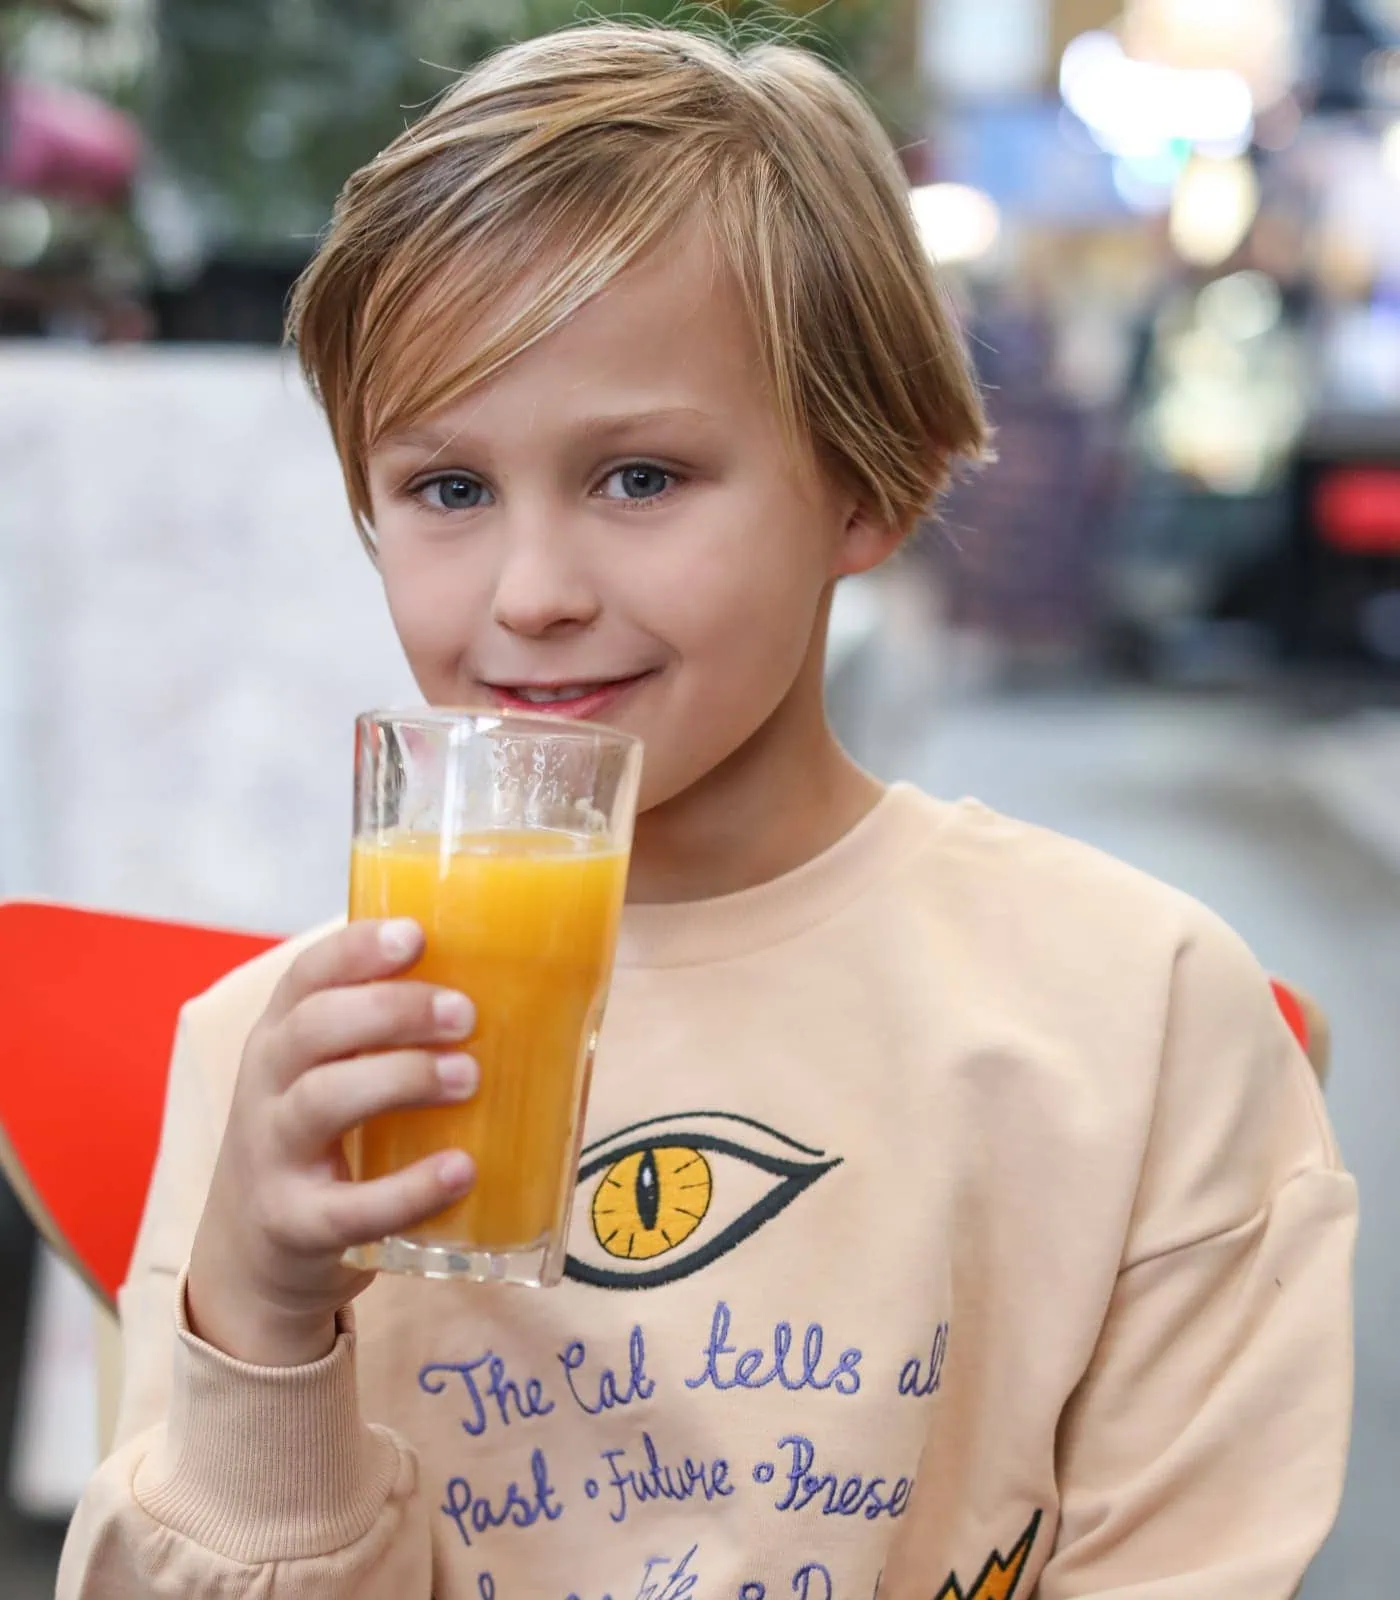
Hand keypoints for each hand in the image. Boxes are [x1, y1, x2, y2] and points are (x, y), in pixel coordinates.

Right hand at [187, 918, 477, 1365]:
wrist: (254, 1259)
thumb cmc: (321, 1142)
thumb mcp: (331, 1075)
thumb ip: (387, 1036)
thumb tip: (505, 986)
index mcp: (281, 1036)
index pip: (307, 975)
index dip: (357, 949)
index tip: (415, 935)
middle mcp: (266, 1086)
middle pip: (315, 1027)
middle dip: (393, 1010)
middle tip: (464, 1014)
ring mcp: (273, 1156)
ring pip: (323, 1101)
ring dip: (402, 1079)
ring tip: (468, 1077)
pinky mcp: (296, 1224)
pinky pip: (350, 1206)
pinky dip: (409, 1189)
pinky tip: (459, 1170)